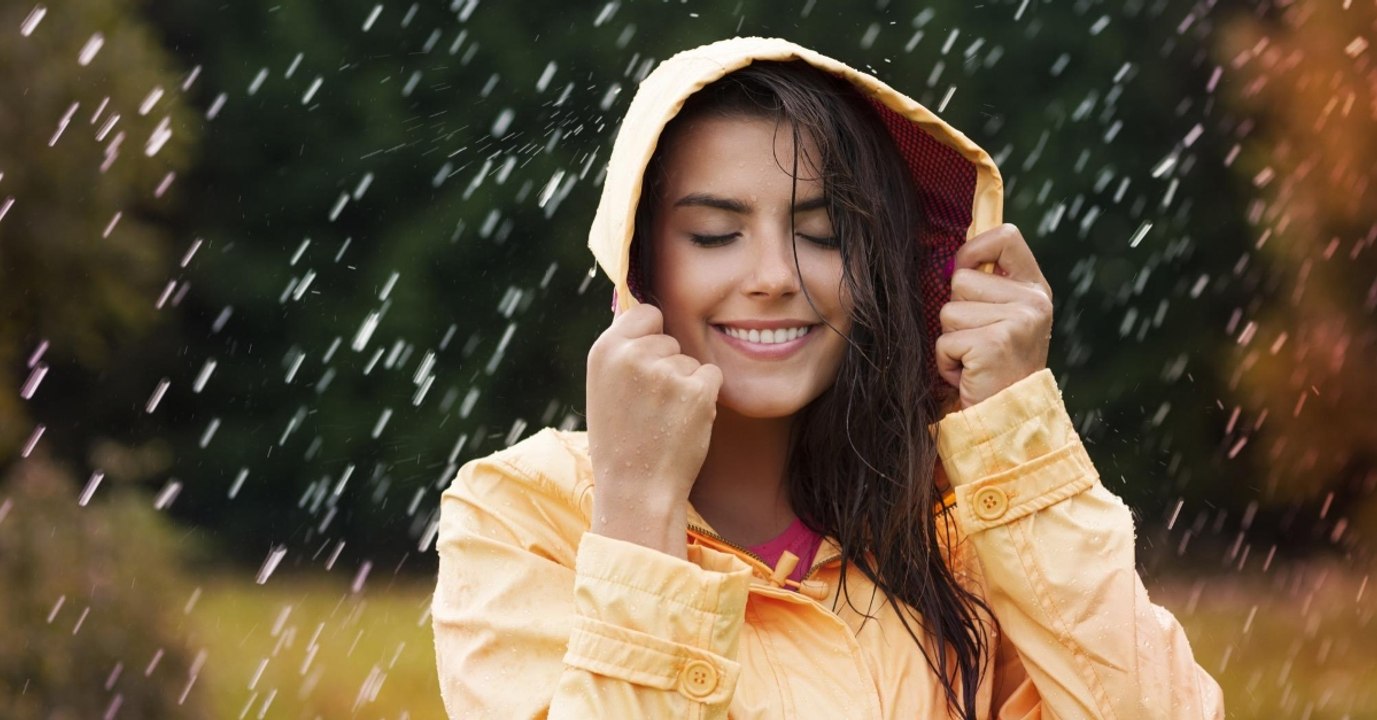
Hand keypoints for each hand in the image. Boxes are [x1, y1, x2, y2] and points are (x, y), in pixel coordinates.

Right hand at [585, 303, 722, 554]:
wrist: (637, 490)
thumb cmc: (620, 441)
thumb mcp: (604, 387)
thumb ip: (623, 352)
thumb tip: (646, 313)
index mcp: (605, 350)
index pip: (645, 313)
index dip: (650, 337)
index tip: (645, 365)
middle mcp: (633, 354)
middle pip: (670, 339)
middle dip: (668, 366)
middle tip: (649, 406)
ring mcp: (667, 371)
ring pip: (691, 360)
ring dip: (685, 385)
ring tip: (663, 419)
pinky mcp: (697, 389)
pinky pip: (712, 376)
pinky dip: (705, 397)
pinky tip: (683, 422)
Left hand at [936, 224, 1052, 409]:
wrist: (1008, 417)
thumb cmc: (996, 366)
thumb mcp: (1002, 317)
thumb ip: (988, 285)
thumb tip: (955, 255)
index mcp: (1035, 289)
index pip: (1006, 237)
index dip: (975, 249)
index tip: (966, 271)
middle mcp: (1033, 302)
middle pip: (961, 279)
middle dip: (956, 312)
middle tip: (977, 341)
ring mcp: (1017, 322)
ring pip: (948, 310)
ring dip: (951, 339)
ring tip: (974, 359)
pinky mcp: (994, 344)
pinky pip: (944, 340)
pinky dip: (946, 361)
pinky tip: (969, 373)